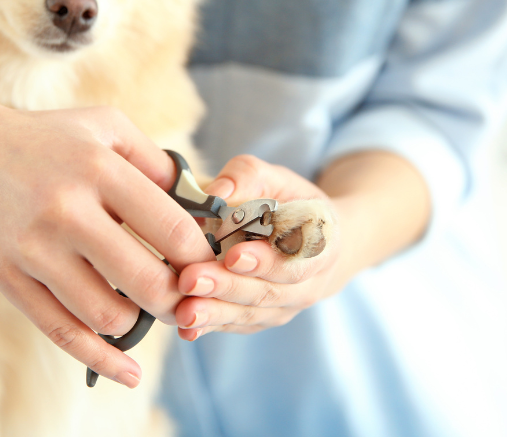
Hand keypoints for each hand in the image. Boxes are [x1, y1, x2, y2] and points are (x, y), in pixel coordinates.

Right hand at [0, 92, 212, 385]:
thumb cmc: (43, 139)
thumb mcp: (104, 127)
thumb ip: (156, 162)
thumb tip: (202, 205)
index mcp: (98, 168)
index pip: (172, 228)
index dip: (200, 257)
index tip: (206, 267)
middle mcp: (66, 209)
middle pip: (146, 280)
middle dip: (176, 300)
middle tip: (184, 299)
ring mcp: (32, 247)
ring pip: (106, 313)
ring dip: (137, 323)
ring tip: (143, 311)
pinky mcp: (5, 276)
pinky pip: (60, 330)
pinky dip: (100, 358)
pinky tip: (126, 371)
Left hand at [173, 155, 342, 339]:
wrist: (313, 242)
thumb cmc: (289, 202)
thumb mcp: (276, 178)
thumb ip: (248, 177)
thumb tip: (217, 192)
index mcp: (322, 244)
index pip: (296, 257)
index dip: (266, 260)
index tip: (232, 256)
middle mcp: (308, 284)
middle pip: (268, 291)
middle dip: (228, 287)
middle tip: (191, 280)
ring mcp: (284, 307)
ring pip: (251, 313)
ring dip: (216, 313)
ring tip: (184, 310)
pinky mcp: (261, 319)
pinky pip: (237, 326)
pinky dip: (211, 328)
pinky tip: (186, 329)